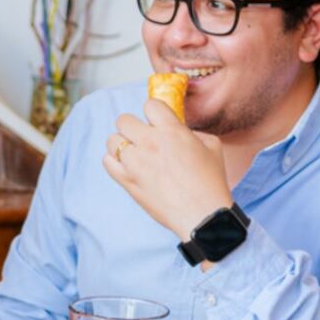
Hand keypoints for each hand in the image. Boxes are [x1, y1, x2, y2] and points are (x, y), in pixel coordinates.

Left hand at [103, 99, 232, 240]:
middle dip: (132, 127)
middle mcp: (150, 143)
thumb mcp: (212, 146)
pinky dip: (114, 161)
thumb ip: (191, 133)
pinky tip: (127, 166)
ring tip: (134, 154)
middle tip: (142, 139)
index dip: (153, 113)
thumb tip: (178, 130)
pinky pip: (107, 161)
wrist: (203, 215)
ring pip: (112, 140)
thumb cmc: (211, 182)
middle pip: (123, 120)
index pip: (149, 104)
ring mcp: (135, 162)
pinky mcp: (127, 181)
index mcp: (172, 131)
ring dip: (121, 144)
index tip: (157, 123)